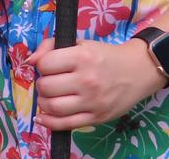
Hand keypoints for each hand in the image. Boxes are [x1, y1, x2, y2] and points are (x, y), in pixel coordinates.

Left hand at [27, 37, 166, 129]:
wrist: (138, 70)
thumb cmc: (105, 55)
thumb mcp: (80, 43)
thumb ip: (51, 47)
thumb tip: (30, 62)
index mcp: (82, 57)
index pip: (45, 65)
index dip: (42, 65)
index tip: (50, 66)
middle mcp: (87, 80)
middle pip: (46, 87)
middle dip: (42, 84)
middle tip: (50, 82)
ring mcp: (92, 101)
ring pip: (52, 107)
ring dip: (44, 102)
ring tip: (50, 96)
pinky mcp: (97, 118)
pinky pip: (65, 124)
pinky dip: (48, 122)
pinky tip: (42, 117)